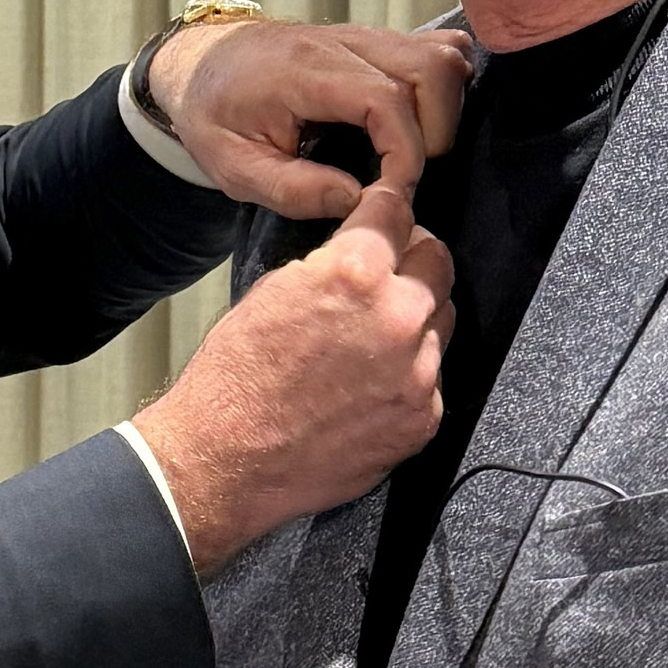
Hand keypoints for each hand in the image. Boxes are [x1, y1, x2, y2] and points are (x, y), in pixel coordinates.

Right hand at [132, 185, 453, 572]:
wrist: (226, 458)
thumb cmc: (236, 373)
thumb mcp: (274, 290)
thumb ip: (331, 266)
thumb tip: (363, 254)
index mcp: (355, 273)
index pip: (398, 212)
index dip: (388, 208)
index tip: (387, 213)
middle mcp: (398, 317)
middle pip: (437, 262)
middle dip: (412, 259)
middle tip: (387, 272)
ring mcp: (417, 373)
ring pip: (440, 320)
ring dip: (415, 317)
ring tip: (373, 335)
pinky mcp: (422, 419)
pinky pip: (431, 377)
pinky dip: (407, 372)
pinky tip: (369, 383)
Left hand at [149, 21, 473, 217]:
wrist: (197, 64)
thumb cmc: (211, 114)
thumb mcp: (233, 168)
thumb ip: (293, 190)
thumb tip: (357, 201)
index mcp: (301, 71)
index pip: (384, 98)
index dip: (406, 151)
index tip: (392, 191)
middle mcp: (340, 42)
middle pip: (430, 68)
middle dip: (436, 131)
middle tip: (403, 173)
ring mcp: (361, 35)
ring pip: (441, 53)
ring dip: (445, 108)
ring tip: (413, 151)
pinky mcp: (372, 40)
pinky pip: (431, 47)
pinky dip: (444, 83)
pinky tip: (423, 120)